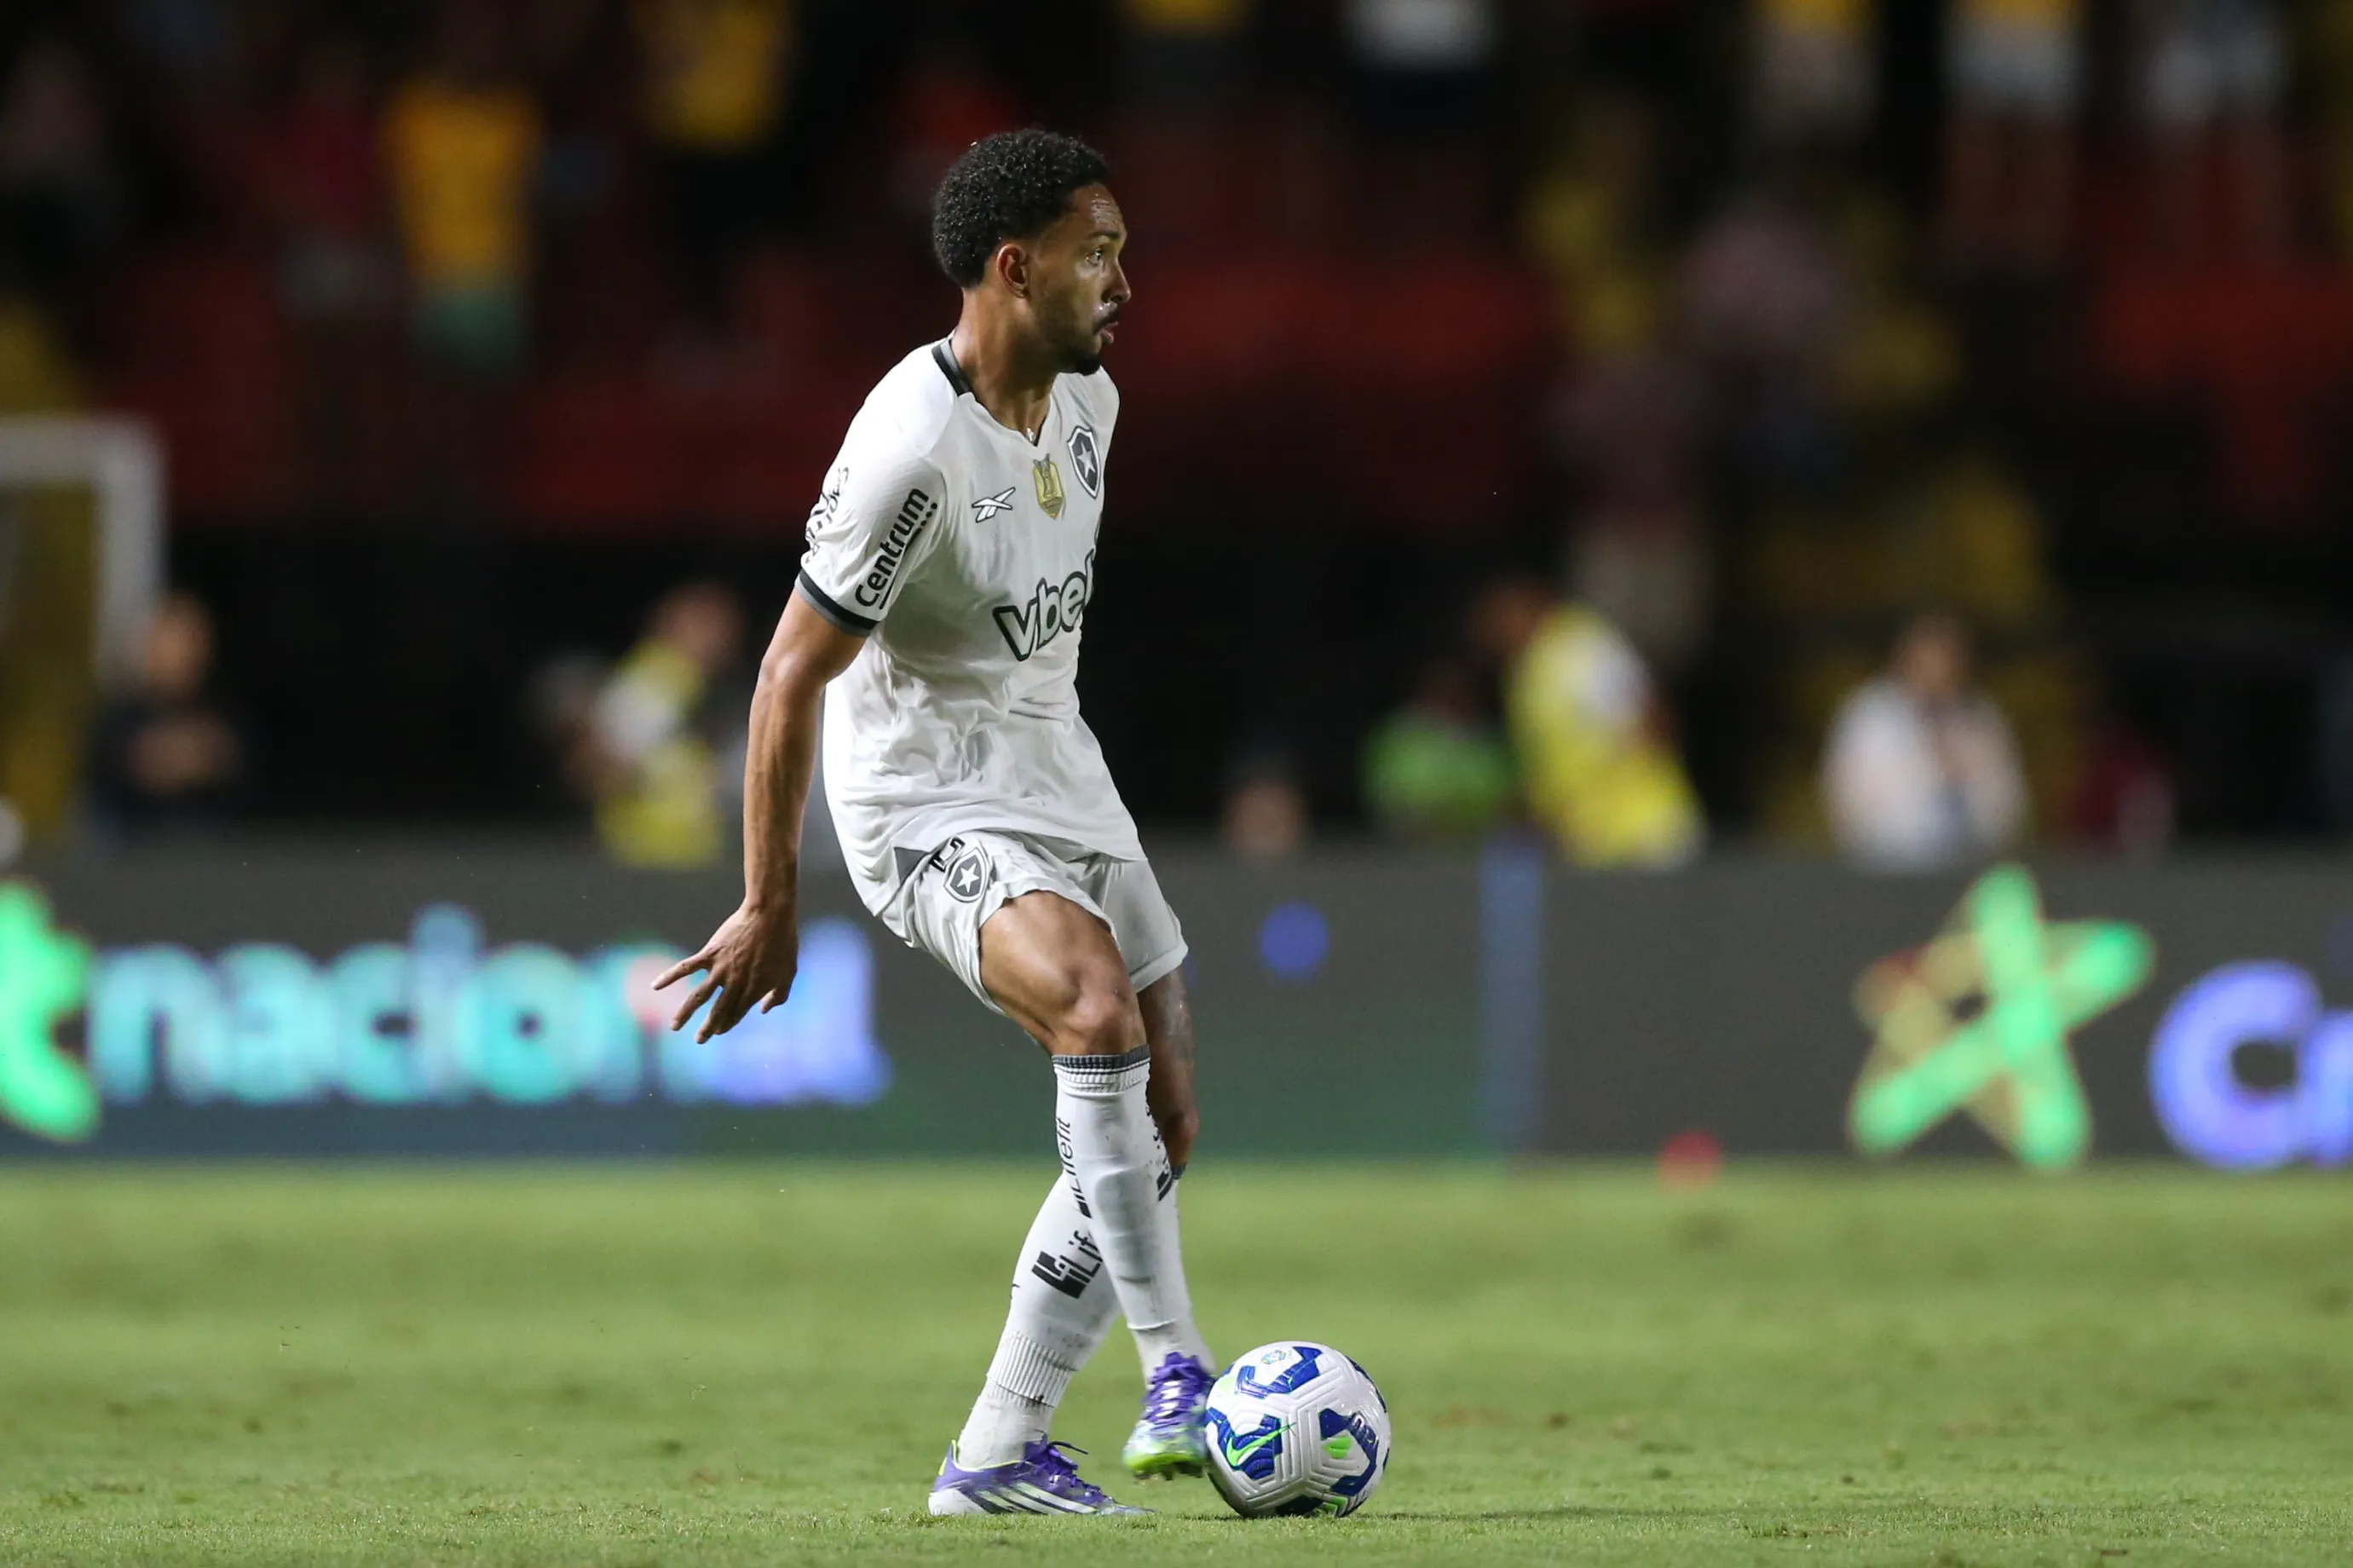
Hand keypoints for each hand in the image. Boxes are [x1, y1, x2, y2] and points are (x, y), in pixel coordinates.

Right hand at [654, 901, 798, 1041]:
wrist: (770, 915)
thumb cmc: (783, 942)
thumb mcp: (789, 972)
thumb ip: (779, 995)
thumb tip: (763, 1010)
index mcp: (753, 991)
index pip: (737, 1014)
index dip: (727, 1024)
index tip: (719, 1031)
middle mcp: (735, 984)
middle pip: (718, 1011)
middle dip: (707, 1028)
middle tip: (698, 1040)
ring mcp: (721, 969)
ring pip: (698, 997)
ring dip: (685, 1014)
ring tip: (674, 1027)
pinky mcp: (710, 953)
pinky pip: (685, 968)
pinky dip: (669, 977)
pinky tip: (655, 986)